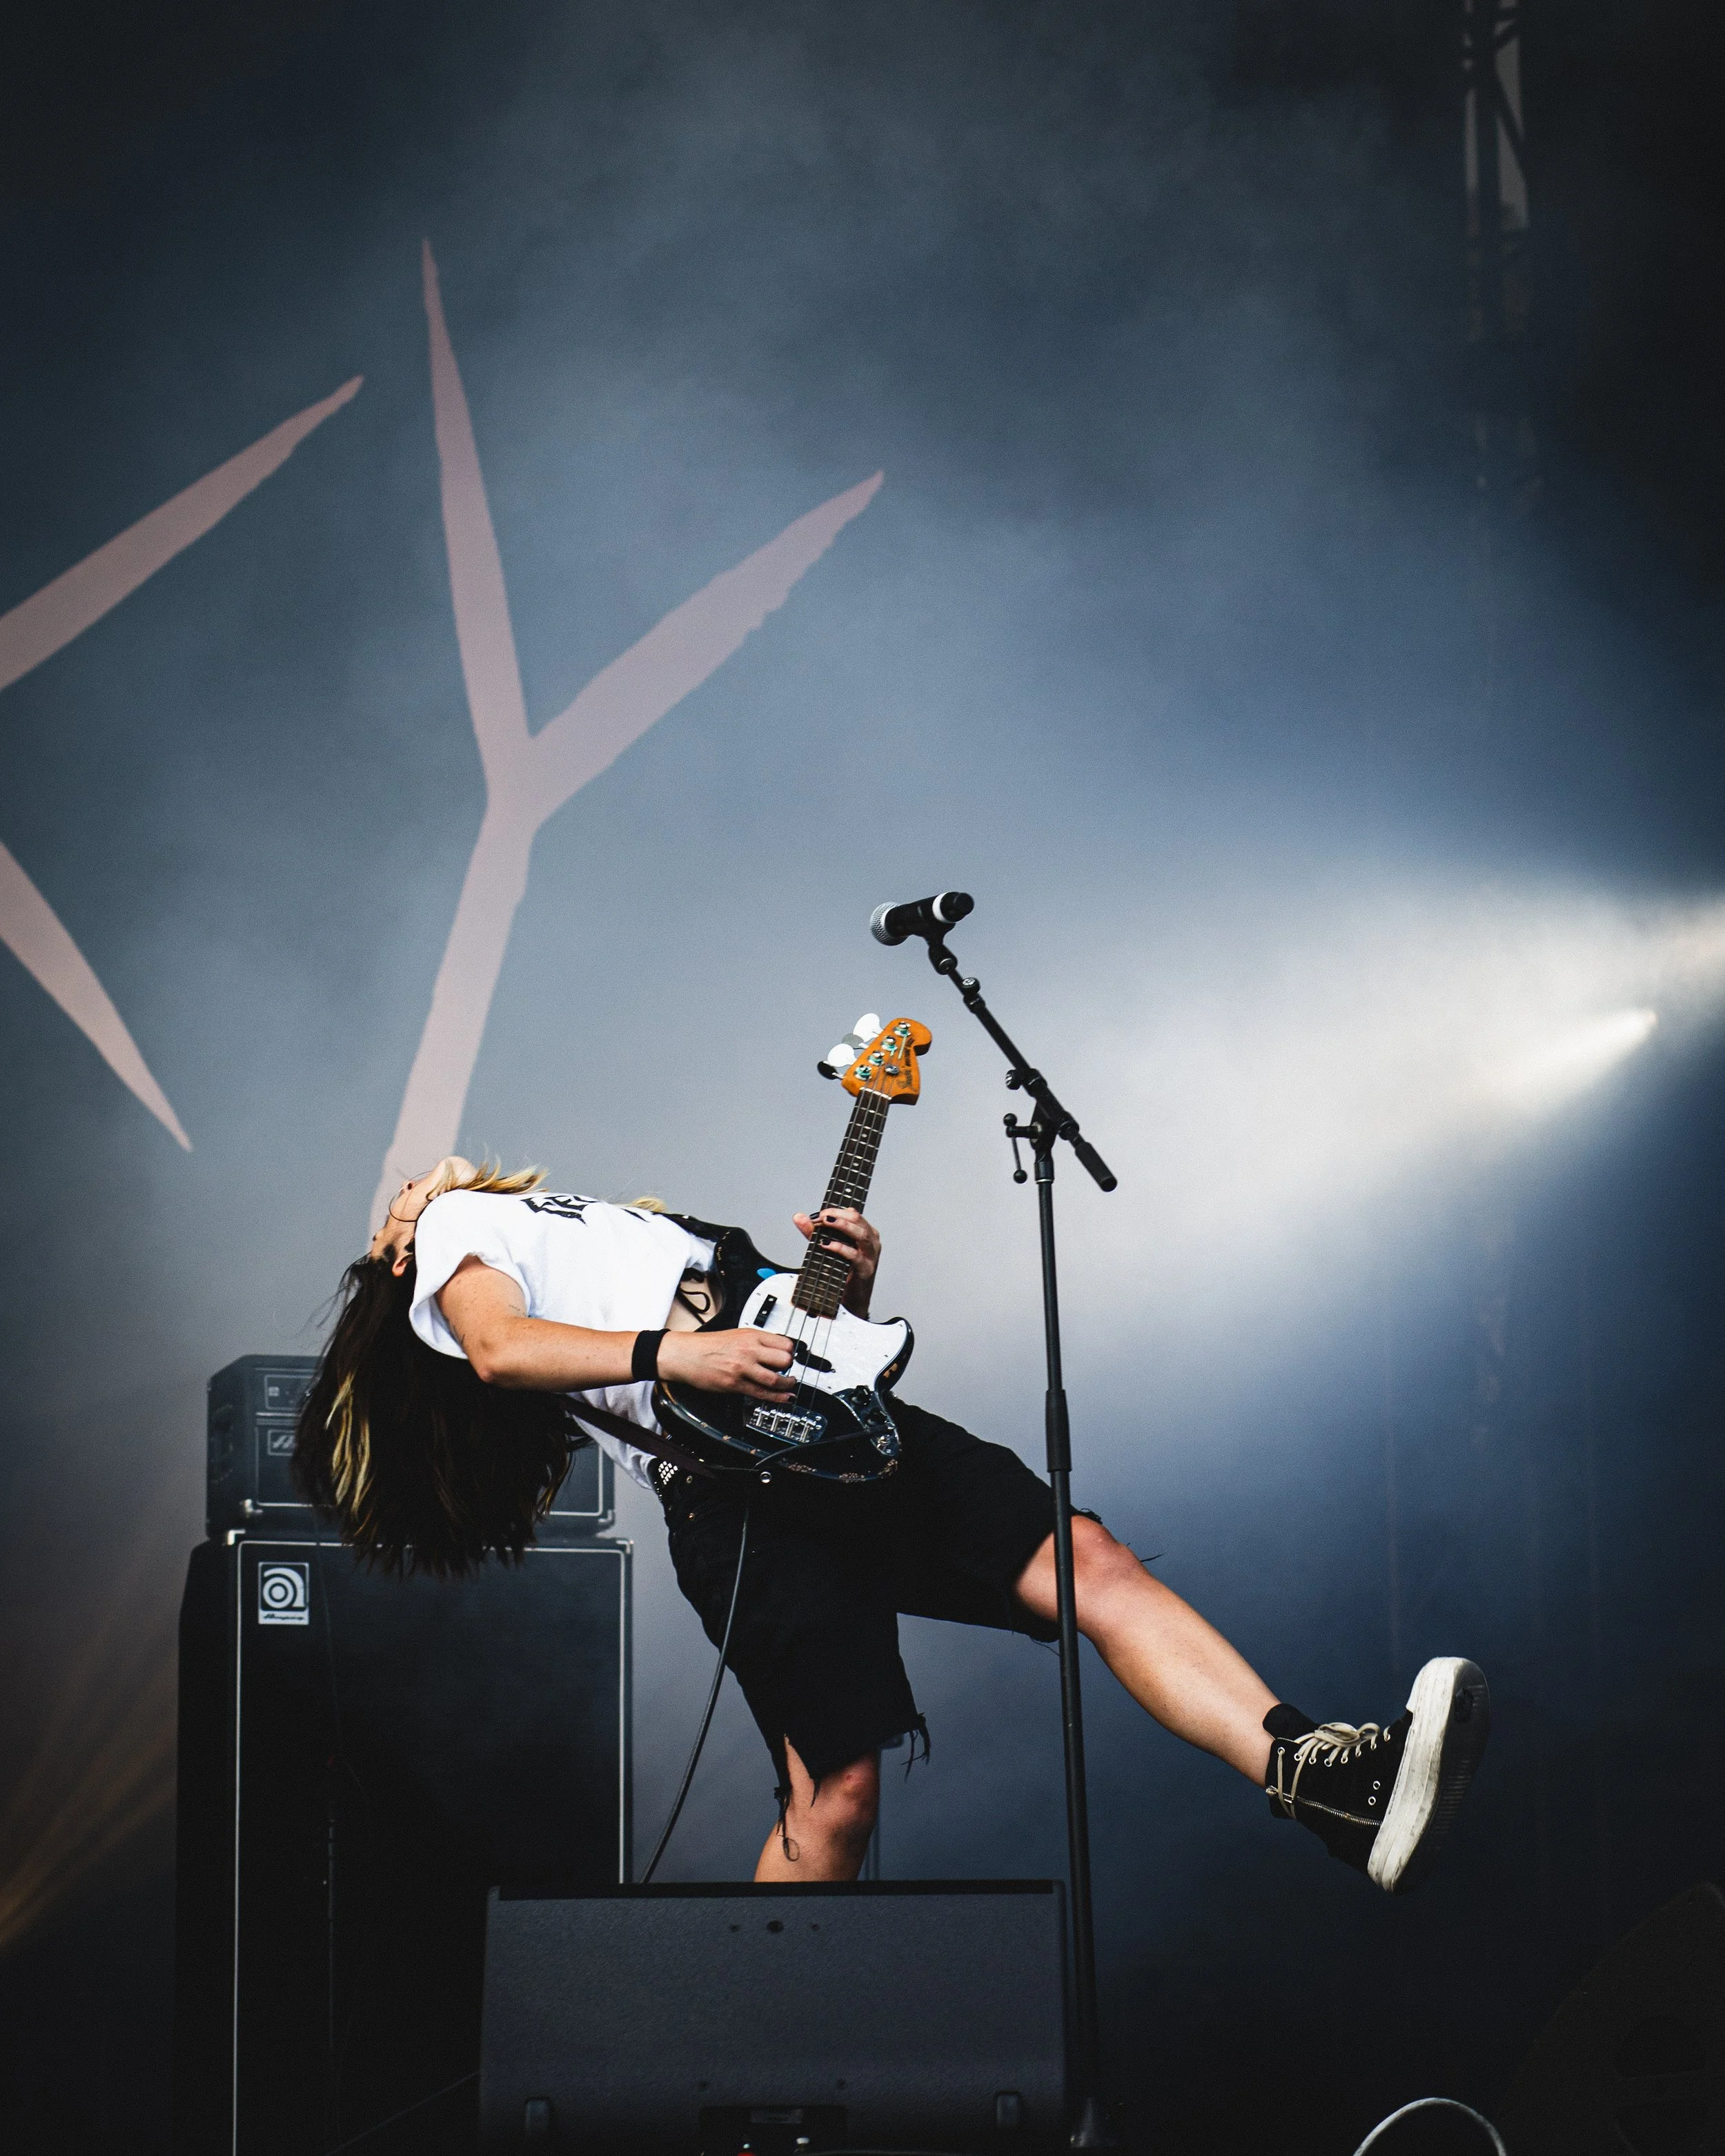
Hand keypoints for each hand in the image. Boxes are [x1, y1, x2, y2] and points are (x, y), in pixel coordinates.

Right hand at [657, 1327, 795, 1399]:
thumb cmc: (706, 1345)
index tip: (790, 1357)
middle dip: (790, 1368)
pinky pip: (761, 1393)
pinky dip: (777, 1398)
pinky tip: (784, 1398)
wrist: (685, 1354)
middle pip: (785, 1360)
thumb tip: (774, 1350)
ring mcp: (743, 1368)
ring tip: (789, 1385)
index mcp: (751, 1335)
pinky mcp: (735, 1384)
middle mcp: (749, 1350)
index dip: (790, 1352)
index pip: (784, 1343)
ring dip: (787, 1384)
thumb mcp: (736, 1334)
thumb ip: (755, 1341)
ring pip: (776, 1379)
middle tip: (789, 1371)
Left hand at [792, 1206, 879, 1315]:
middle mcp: (871, 1241)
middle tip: (820, 1217)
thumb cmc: (843, 1271)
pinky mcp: (866, 1269)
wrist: (852, 1298)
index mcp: (865, 1232)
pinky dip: (840, 1248)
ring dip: (842, 1226)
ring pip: (861, 1234)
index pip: (852, 1213)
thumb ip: (814, 1232)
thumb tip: (799, 1217)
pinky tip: (827, 1244)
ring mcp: (871, 1255)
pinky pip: (855, 1255)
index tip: (818, 1214)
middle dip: (837, 1215)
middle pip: (857, 1219)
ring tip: (825, 1223)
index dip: (834, 1210)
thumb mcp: (827, 1247)